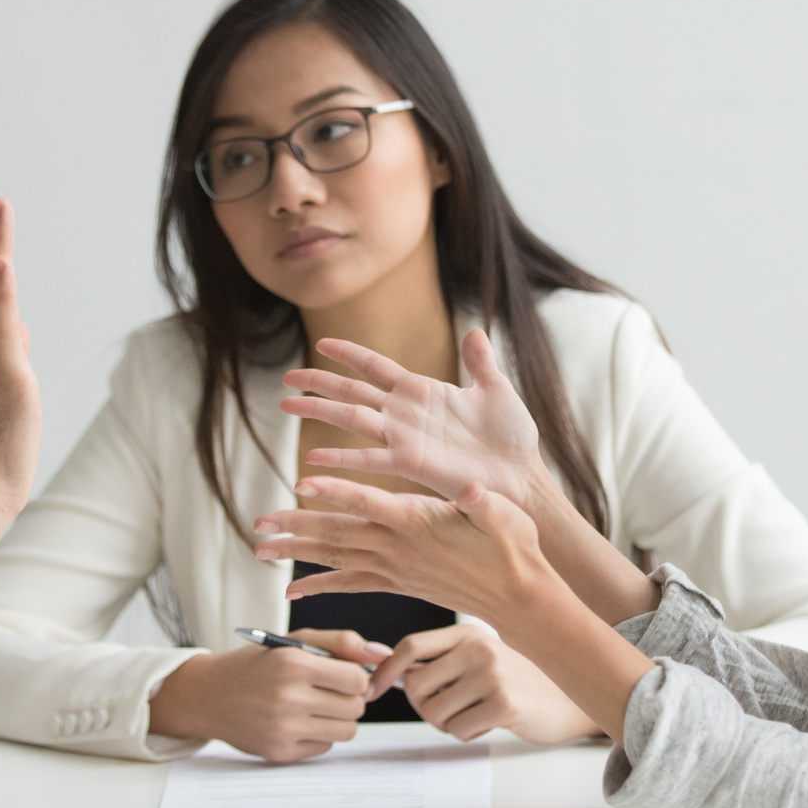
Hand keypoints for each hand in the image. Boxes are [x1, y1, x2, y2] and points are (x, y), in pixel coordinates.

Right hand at [148, 629, 389, 762]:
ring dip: (339, 718)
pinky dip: (320, 735)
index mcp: (293, 664)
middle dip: (349, 698)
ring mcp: (283, 729)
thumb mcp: (296, 641)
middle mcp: (288, 698)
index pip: (357, 680)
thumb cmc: (258, 664)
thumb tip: (382, 654)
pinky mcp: (280, 753)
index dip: (355, 677)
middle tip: (328, 691)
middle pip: (357, 707)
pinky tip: (299, 722)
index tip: (342, 675)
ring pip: (347, 730)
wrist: (209, 694)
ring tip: (317, 706)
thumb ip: (342, 643)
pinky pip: (326, 747)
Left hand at [255, 477, 561, 630]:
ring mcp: (395, 568)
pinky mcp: (397, 583)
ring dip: (296, 554)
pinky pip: (351, 584)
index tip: (302, 484)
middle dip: (295, 529)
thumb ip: (484, 502)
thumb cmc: (513, 548)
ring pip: (336, 559)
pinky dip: (320, 584)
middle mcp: (399, 548)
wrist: (517, 596)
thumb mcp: (505, 515)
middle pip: (338, 535)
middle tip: (258, 526)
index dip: (336, 493)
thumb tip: (474, 487)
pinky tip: (293, 589)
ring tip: (260, 551)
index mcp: (419, 522)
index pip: (370, 504)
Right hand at [282, 330, 549, 506]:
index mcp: (423, 391)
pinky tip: (314, 457)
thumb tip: (474, 331)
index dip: (349, 354)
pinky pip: (370, 458)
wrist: (523, 476)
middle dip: (319, 382)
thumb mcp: (496, 390)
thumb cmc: (513, 437)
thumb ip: (480, 362)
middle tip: (286, 378)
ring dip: (319, 411)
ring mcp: (405, 438)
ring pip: (352, 418)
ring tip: (284, 404)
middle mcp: (406, 413)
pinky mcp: (411, 463)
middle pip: (352, 391)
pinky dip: (342, 458)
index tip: (321, 342)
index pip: (376, 366)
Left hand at [369, 625, 599, 743]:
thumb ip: (439, 661)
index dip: (385, 670)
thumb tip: (386, 668)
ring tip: (474, 714)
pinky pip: (458, 730)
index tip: (372, 690)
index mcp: (467, 632)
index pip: (410, 646)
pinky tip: (490, 722)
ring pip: (435, 712)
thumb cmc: (517, 682)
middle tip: (449, 710)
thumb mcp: (479, 658)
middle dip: (425, 707)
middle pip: (416, 686)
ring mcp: (491, 674)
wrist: (566, 701)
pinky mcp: (503, 703)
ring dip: (448, 724)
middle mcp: (477, 647)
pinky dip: (468, 733)